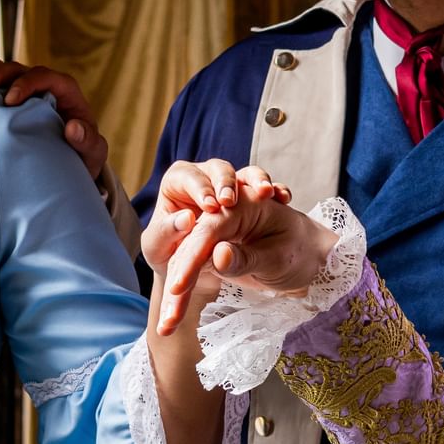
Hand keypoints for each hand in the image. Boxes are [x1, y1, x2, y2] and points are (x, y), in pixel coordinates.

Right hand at [0, 58, 106, 180]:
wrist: (69, 163)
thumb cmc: (82, 154)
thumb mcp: (92, 152)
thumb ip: (88, 141)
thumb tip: (73, 128)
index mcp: (62, 90)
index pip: (44, 76)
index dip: (27, 82)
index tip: (11, 100)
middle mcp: (39, 84)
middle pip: (15, 69)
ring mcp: (19, 89)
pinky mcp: (3, 97)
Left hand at [141, 158, 289, 276]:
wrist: (191, 274)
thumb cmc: (167, 255)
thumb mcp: (159, 249)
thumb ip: (169, 235)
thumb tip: (187, 220)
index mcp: (177, 186)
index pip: (186, 176)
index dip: (198, 187)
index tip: (210, 205)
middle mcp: (205, 182)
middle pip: (218, 169)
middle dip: (226, 182)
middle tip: (231, 201)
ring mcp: (232, 191)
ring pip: (247, 175)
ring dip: (257, 180)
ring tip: (266, 193)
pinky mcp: (253, 204)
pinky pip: (269, 192)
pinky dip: (278, 192)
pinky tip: (284, 200)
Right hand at [148, 162, 334, 336]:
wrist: (313, 258)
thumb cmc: (302, 252)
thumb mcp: (279, 257)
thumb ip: (248, 257)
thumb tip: (216, 255)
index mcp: (242, 206)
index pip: (207, 231)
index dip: (190, 260)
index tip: (178, 287)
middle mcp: (222, 217)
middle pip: (190, 249)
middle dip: (178, 286)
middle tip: (168, 322)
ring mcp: (215, 236)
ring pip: (187, 264)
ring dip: (176, 296)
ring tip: (166, 327)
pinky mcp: (211, 253)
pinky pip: (193, 273)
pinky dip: (183, 297)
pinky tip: (172, 320)